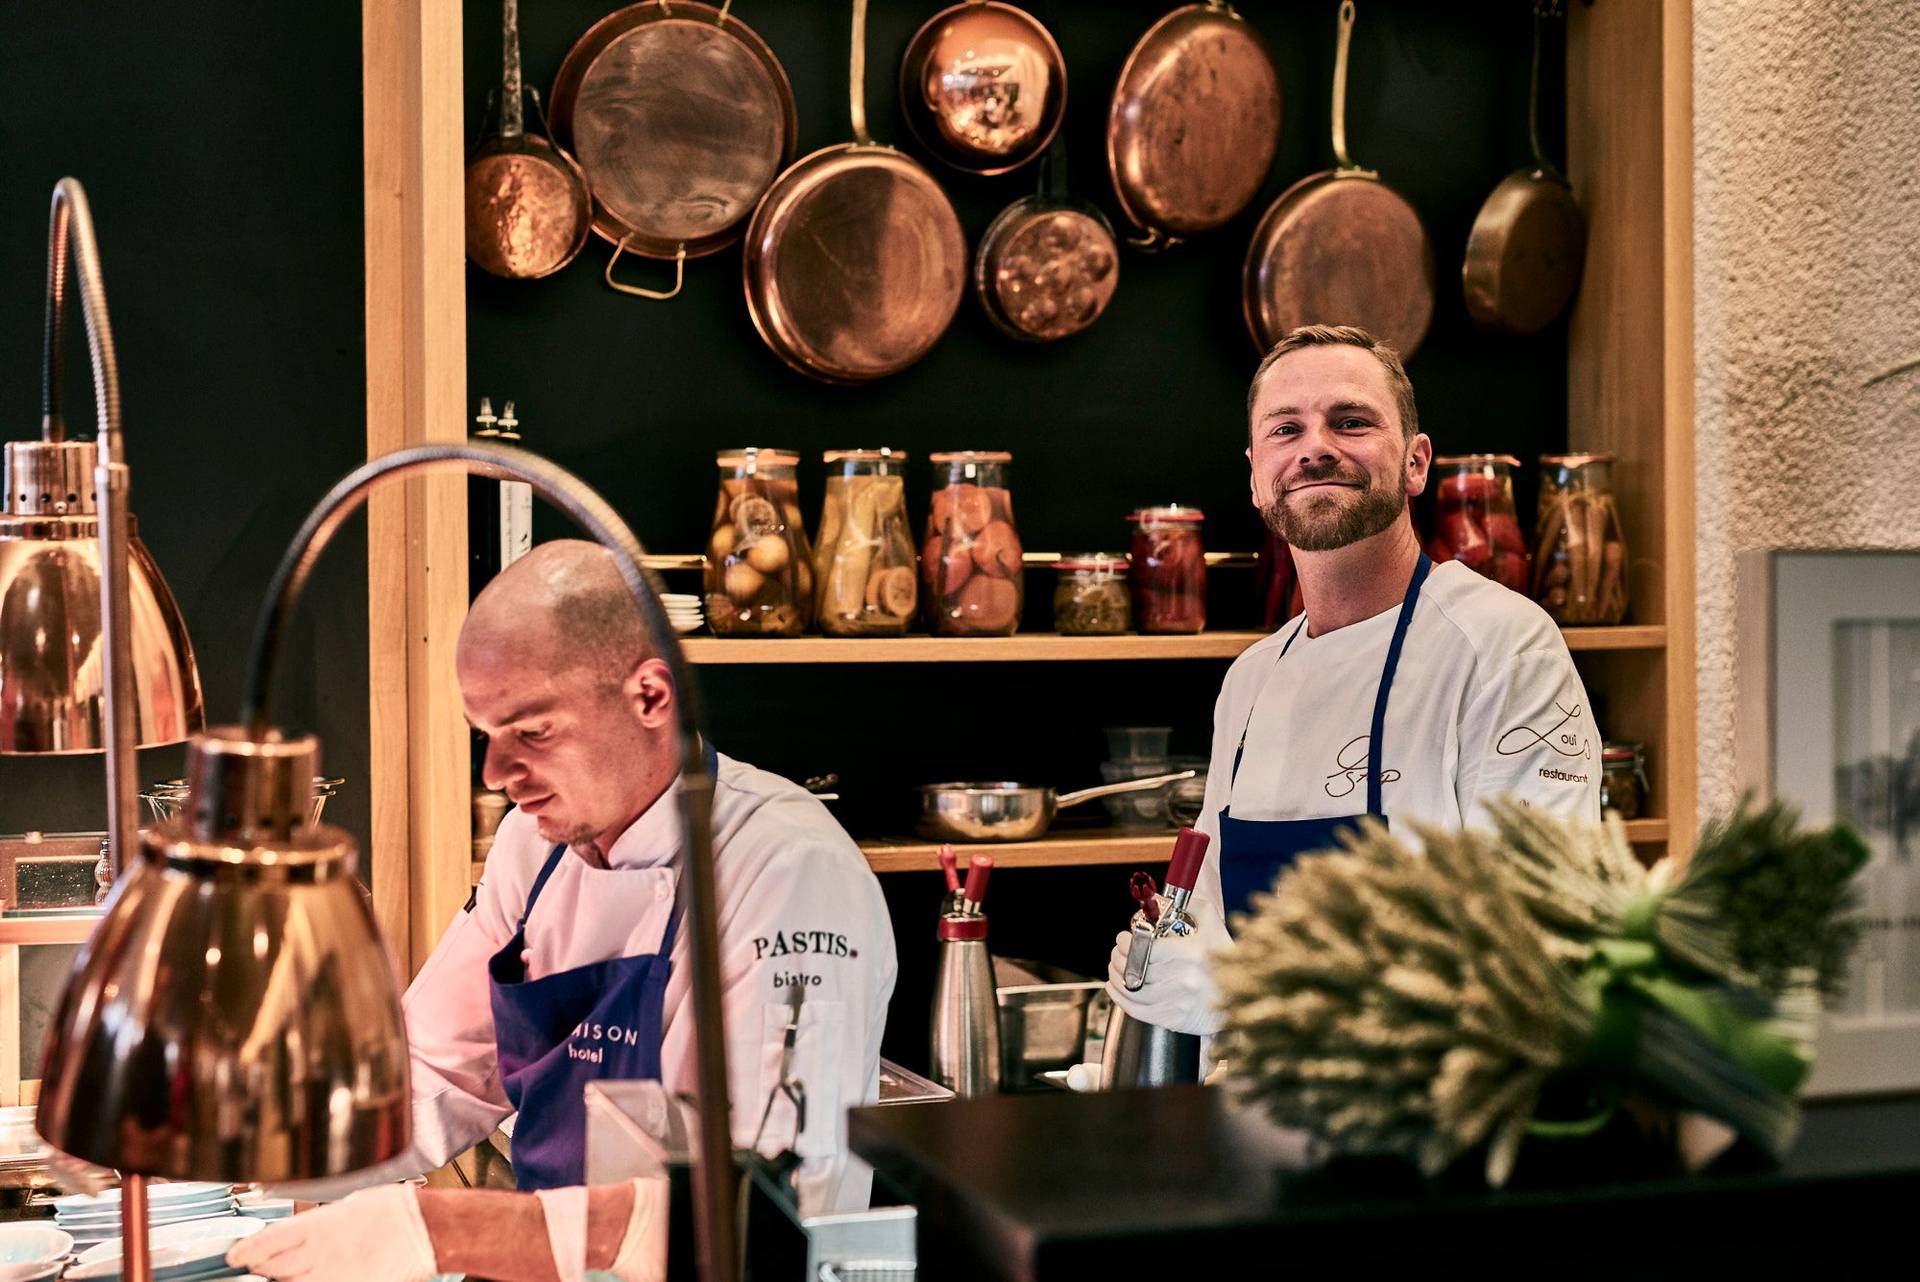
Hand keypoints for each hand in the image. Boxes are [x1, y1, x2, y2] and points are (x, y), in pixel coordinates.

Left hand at [228, 1184, 437, 1281]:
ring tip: (281, 1274)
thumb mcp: (346, 1205)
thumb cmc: (392, 1209)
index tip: (235, 1255)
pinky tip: (309, 1279)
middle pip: (272, 1269)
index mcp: (316, 1227)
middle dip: (262, 1267)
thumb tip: (298, 1233)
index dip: (245, 1251)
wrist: (423, 1228)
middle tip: (258, 1264)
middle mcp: (318, 1254)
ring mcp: (332, 1276)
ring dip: (281, 1279)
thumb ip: (317, 1224)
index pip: (266, 1242)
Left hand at [1104, 903, 1230, 1036]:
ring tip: (1115, 968)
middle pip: (1135, 968)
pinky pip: (1137, 1011)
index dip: (1127, 943)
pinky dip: (1120, 998)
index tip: (1122, 938)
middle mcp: (1185, 979)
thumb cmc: (1226, 962)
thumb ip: (1194, 908)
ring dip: (1116, 977)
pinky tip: (1115, 988)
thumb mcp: (1214, 928)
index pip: (1146, 947)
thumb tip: (1171, 897)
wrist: (1241, 999)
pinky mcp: (1173, 1020)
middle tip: (1117, 952)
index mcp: (1192, 953)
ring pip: (1132, 990)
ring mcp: (1178, 1002)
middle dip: (1118, 958)